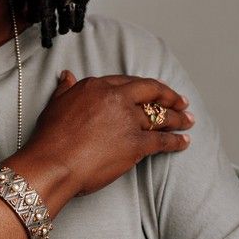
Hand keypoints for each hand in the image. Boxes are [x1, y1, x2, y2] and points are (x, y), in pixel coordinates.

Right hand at [26, 70, 194, 197]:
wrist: (53, 163)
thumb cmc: (50, 138)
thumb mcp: (55, 105)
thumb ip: (65, 89)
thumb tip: (66, 76)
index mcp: (96, 87)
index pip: (127, 82)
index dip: (143, 87)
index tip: (153, 91)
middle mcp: (115, 99)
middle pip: (150, 93)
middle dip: (170, 97)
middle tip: (182, 102)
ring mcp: (127, 121)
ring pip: (160, 116)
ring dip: (178, 119)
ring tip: (189, 122)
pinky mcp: (136, 144)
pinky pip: (162, 140)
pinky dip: (176, 141)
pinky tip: (184, 142)